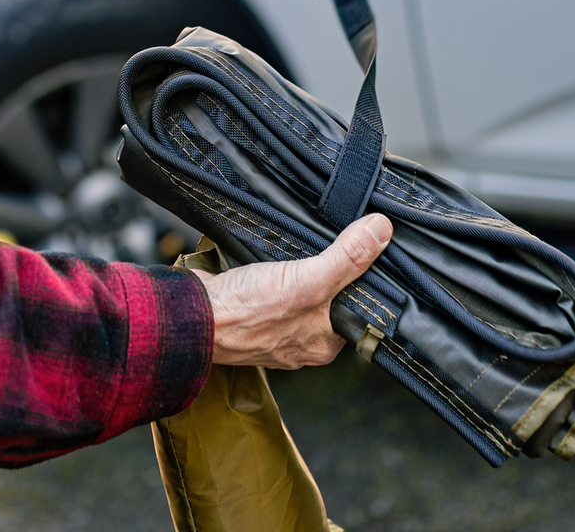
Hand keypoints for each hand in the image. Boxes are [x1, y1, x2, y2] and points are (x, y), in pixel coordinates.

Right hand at [193, 214, 392, 367]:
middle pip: (329, 295)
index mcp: (325, 344)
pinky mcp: (253, 310)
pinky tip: (274, 253)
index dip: (363, 276)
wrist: (192, 316)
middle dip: (329, 268)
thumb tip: (382, 231)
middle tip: (330, 238)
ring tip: (301, 243)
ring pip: (301, 289)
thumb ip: (347, 258)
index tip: (366, 245)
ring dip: (300, 267)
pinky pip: (275, 287)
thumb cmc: (248, 312)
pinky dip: (276, 269)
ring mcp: (275, 326)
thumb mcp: (308, 281)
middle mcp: (303, 339)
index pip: (358, 306)